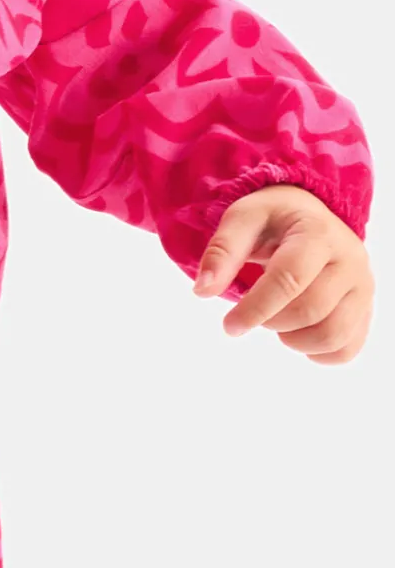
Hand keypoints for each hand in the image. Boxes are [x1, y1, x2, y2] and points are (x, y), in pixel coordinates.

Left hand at [192, 183, 373, 363]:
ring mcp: (363, 287)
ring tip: (274, 321)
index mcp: (316, 233)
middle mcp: (350, 261)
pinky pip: (348, 348)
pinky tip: (295, 336)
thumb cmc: (272, 218)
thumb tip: (202, 291)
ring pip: (334, 335)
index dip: (256, 307)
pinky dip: (317, 353)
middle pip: (311, 310)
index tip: (229, 325)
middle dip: (271, 321)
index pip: (289, 279)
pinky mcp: (365, 309)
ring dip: (294, 340)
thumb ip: (222, 251)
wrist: (310, 214)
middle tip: (252, 313)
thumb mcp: (242, 218)